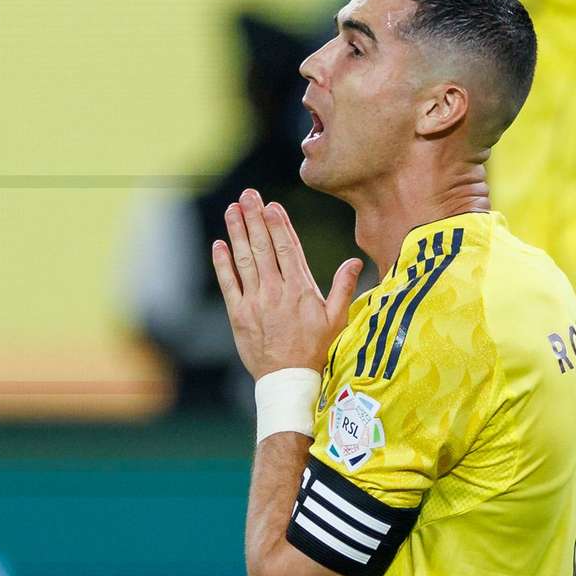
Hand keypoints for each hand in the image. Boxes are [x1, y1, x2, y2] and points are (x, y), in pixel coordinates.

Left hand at [210, 191, 358, 378]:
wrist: (289, 380)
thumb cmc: (316, 351)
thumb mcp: (337, 319)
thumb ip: (344, 287)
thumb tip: (355, 261)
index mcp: (300, 289)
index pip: (287, 248)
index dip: (278, 224)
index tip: (270, 205)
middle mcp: (276, 291)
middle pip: (263, 246)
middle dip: (254, 218)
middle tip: (247, 195)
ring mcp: (255, 302)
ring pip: (244, 260)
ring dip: (237, 232)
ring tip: (232, 210)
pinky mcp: (239, 315)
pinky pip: (229, 284)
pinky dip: (223, 263)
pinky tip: (220, 245)